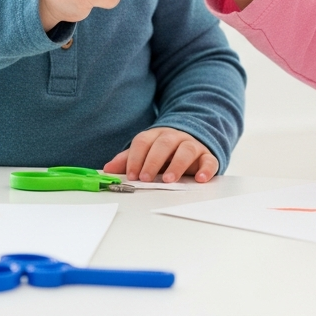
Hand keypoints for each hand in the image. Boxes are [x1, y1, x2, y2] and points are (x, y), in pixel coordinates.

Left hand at [102, 127, 218, 183]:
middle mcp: (175, 137)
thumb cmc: (166, 151)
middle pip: (163, 144)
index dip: (135, 158)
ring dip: (177, 164)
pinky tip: (200, 179)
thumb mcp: (146, 153)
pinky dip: (206, 169)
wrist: (194, 139)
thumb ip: (128, 160)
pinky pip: (209, 161)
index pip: (143, 142)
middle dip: (153, 161)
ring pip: (186, 149)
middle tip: (145, 178)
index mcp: (156, 135)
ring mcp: (192, 145)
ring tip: (169, 179)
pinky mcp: (207, 156)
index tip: (131, 175)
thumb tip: (107, 169)